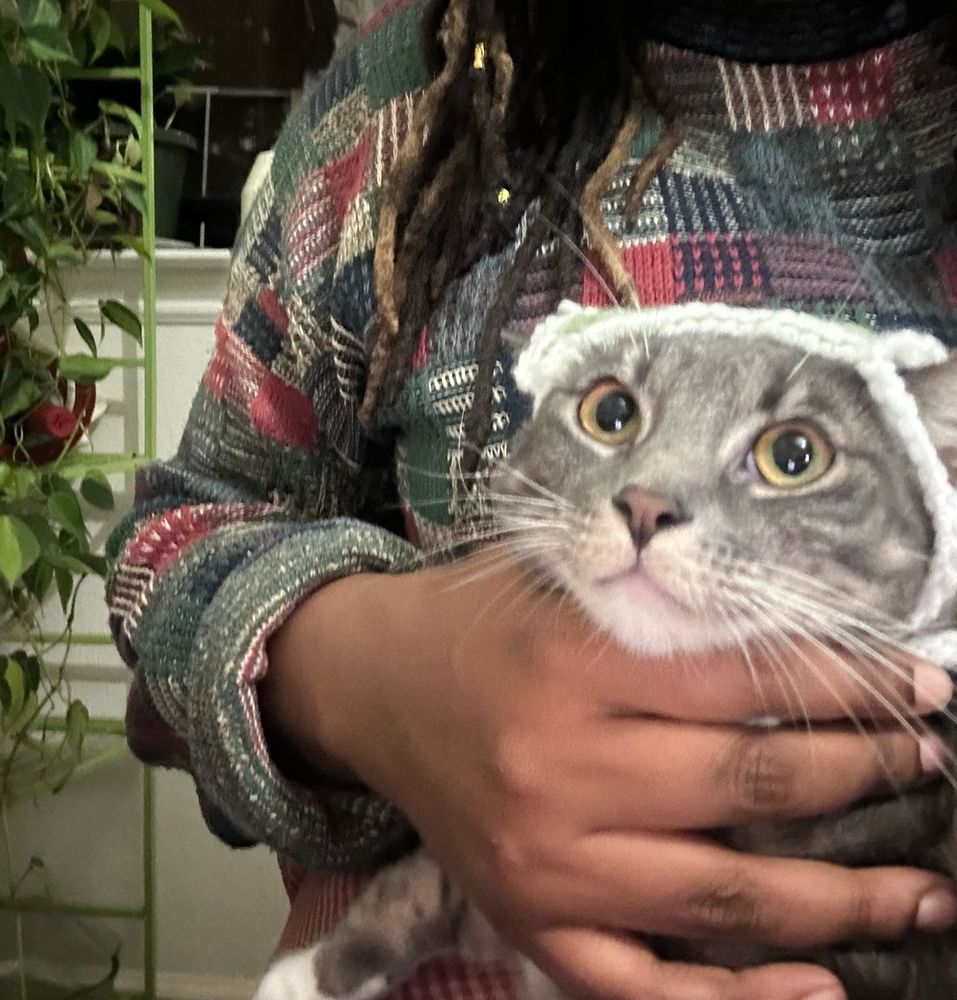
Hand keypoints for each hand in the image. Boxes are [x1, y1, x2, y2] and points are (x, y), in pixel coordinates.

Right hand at [263, 551, 955, 999]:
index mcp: (577, 664)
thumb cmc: (477, 623)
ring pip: (727, 895)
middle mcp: (563, 768)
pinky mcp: (529, 917)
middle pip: (755, 784)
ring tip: (922, 890)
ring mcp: (548, 860)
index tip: (922, 688)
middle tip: (931, 766)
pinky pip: (643, 984)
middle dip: (870, 777)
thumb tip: (798, 646)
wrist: (372, 683)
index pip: (754, 680)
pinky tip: (819, 987)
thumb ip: (663, 607)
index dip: (854, 684)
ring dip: (844, 898)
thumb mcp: (562, 583)